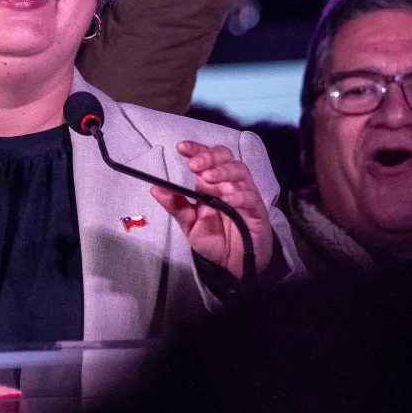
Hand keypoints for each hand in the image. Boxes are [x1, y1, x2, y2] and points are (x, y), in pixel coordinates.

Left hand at [150, 140, 274, 277]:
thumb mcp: (189, 224)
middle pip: (225, 157)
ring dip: (223, 171)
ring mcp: (243, 194)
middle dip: (210, 156)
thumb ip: (176, 206)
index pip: (206, 158)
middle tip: (195, 165)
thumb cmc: (214, 240)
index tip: (181, 148)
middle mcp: (227, 184)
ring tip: (208, 179)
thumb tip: (155, 188)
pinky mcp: (256, 210)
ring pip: (240, 171)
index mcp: (210, 184)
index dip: (196, 149)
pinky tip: (228, 198)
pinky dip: (239, 194)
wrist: (234, 265)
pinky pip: (251, 196)